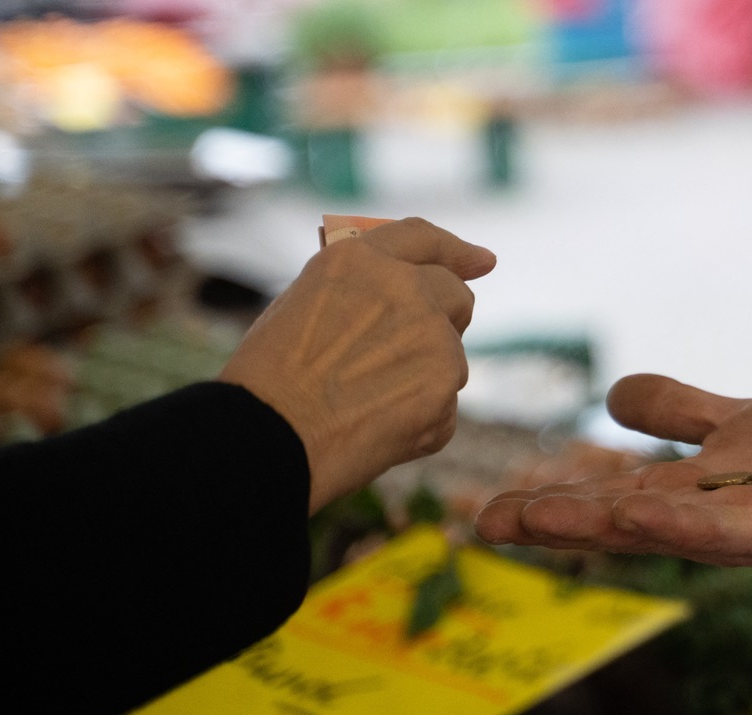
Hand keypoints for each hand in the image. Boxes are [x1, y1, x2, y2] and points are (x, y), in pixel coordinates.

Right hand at [219, 218, 495, 513]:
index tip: (483, 261)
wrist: (268, 438)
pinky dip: (421, 422)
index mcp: (362, 260)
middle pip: (457, 297)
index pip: (423, 239)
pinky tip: (375, 431)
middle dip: (446, 320)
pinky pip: (444, 407)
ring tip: (364, 405)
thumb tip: (406, 297)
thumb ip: (360, 292)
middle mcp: (407, 289)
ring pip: (451, 359)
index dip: (457, 250)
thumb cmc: (271, 380)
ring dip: (424, 380)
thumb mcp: (303, 305)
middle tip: (416, 353)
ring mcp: (433, 338)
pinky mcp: (445, 389)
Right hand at [475, 374, 751, 571]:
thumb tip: (611, 394)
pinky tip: (638, 509)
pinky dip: (680, 520)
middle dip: (549, 523)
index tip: (482, 514)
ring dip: (593, 524)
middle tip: (484, 524)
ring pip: (653, 528)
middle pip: (612, 521)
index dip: (544, 505)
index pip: (600, 499)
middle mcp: (697, 518)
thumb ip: (676, 410)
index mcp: (681, 494)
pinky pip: (724, 527)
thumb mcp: (730, 423)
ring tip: (534, 518)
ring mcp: (735, 529)